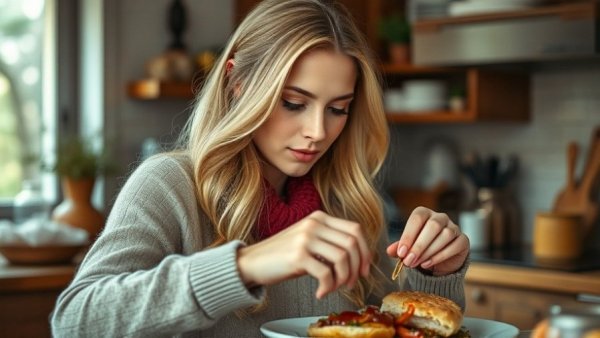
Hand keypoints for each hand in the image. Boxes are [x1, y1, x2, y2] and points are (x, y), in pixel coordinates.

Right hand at [237, 210, 370, 298]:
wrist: (253, 261)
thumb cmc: (283, 255)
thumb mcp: (309, 241)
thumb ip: (330, 243)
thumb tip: (359, 259)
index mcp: (319, 218)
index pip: (355, 229)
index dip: (365, 250)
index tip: (364, 268)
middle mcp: (314, 224)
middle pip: (352, 243)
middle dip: (357, 267)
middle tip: (352, 282)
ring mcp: (306, 238)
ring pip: (342, 258)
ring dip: (343, 279)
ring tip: (334, 288)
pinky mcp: (298, 255)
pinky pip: (326, 273)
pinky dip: (328, 286)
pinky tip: (320, 292)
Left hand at [386, 206, 468, 275]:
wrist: (439, 262)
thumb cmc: (420, 249)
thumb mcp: (407, 248)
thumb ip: (399, 247)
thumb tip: (390, 250)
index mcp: (425, 213)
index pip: (417, 218)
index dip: (409, 235)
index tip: (401, 252)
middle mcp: (440, 217)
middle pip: (433, 226)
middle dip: (419, 245)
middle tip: (408, 261)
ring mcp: (454, 227)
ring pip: (445, 235)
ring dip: (429, 251)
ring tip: (417, 263)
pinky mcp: (463, 240)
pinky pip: (455, 246)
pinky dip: (440, 256)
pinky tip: (428, 264)